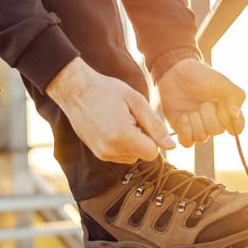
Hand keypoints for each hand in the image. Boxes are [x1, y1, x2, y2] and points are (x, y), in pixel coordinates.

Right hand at [47, 58, 175, 163]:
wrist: (76, 91)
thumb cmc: (106, 91)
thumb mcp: (136, 101)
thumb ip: (155, 125)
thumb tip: (171, 145)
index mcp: (122, 136)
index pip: (152, 152)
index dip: (153, 137)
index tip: (142, 121)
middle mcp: (111, 150)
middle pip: (142, 155)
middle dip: (142, 139)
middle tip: (129, 118)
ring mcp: (102, 154)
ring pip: (132, 157)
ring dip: (132, 142)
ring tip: (119, 121)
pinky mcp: (98, 154)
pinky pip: (120, 155)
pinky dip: (121, 144)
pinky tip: (112, 127)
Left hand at [158, 58, 245, 147]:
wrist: (176, 72)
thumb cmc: (201, 76)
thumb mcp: (222, 83)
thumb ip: (235, 98)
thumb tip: (236, 116)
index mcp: (227, 111)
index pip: (237, 127)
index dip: (232, 122)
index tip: (224, 109)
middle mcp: (214, 121)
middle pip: (217, 131)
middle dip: (209, 116)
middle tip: (204, 103)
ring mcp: (198, 126)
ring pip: (202, 138)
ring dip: (195, 123)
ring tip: (190, 110)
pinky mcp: (183, 129)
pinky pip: (187, 143)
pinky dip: (185, 132)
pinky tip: (183, 118)